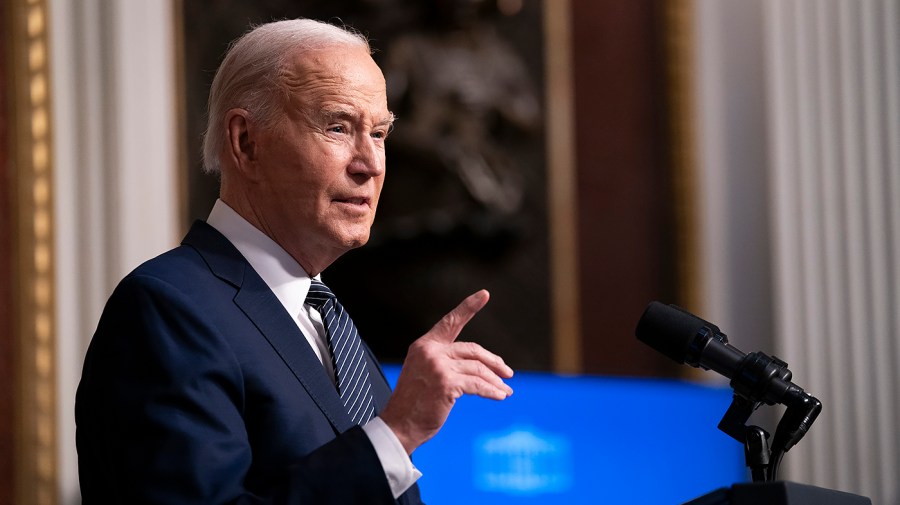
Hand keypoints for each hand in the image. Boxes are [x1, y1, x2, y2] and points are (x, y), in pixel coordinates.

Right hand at [379, 290, 513, 454]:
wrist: (399, 426)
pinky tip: (500, 396)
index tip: (484, 294)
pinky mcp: (446, 384)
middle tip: (507, 373)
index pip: (450, 322)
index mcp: (424, 345)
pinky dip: (492, 391)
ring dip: (495, 381)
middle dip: (493, 362)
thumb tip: (481, 366)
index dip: (468, 307)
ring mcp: (438, 367)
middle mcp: (430, 351)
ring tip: (505, 390)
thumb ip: (446, 362)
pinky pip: (478, 385)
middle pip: (472, 350)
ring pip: (478, 369)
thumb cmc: (414, 404)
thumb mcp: (425, 374)